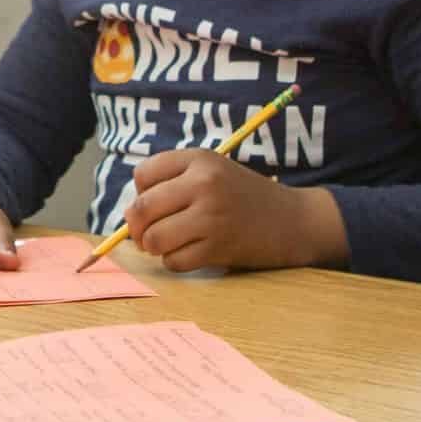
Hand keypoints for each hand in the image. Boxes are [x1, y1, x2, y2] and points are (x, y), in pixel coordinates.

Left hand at [124, 149, 343, 271]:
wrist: (292, 220)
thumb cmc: (244, 196)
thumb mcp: (213, 171)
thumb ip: (172, 183)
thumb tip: (128, 218)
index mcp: (199, 159)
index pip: (143, 175)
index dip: (142, 192)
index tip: (159, 202)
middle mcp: (204, 183)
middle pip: (141, 209)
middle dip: (138, 227)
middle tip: (148, 234)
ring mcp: (211, 216)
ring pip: (153, 239)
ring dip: (155, 247)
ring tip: (170, 243)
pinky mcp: (218, 247)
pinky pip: (174, 261)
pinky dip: (175, 262)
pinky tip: (191, 253)